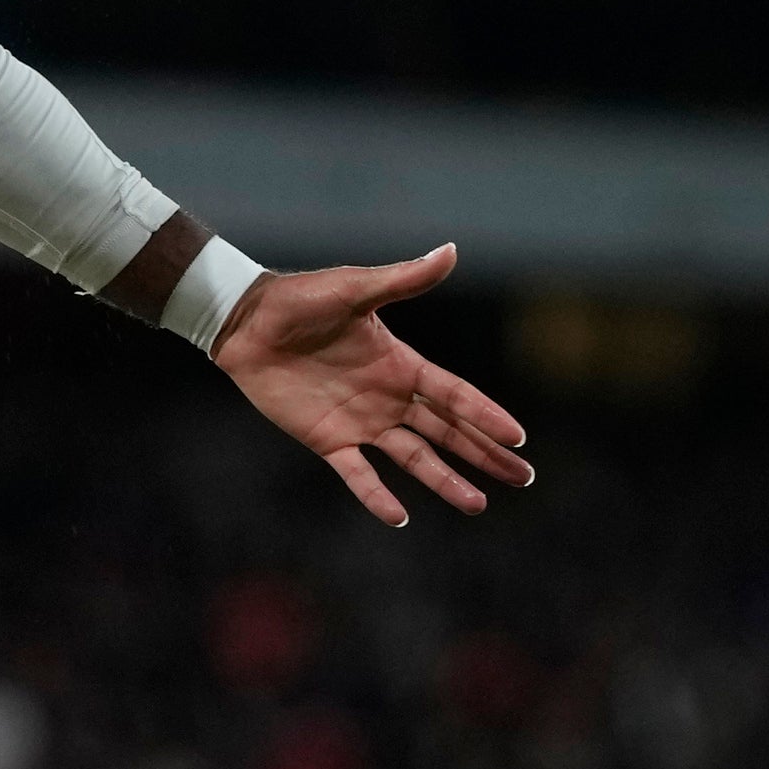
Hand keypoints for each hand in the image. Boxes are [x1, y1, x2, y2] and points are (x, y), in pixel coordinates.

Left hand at [213, 244, 535, 529]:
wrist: (246, 323)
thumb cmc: (301, 299)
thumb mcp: (356, 289)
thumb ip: (403, 280)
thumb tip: (450, 250)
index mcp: (402, 364)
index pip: (455, 395)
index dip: (486, 415)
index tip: (518, 439)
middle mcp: (389, 397)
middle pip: (448, 432)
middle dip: (485, 454)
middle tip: (522, 478)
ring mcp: (361, 421)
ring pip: (414, 458)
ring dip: (445, 481)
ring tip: (478, 504)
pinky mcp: (327, 440)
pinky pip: (357, 474)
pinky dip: (376, 495)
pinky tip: (401, 518)